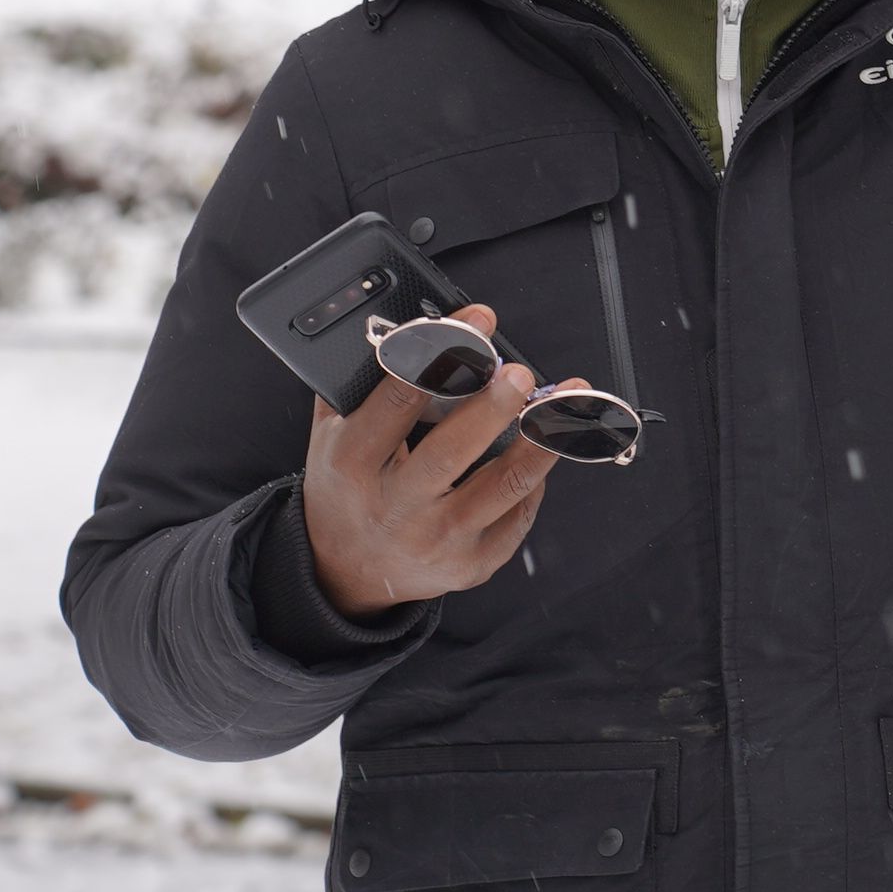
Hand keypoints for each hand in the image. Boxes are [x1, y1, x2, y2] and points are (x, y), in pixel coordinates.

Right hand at [300, 306, 557, 620]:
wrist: (346, 570)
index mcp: (353, 463)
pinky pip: (518, 516)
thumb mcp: (330, 434)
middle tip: (521, 373)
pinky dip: (536, 479)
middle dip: (493, 407)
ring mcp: (436, 540)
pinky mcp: (471, 563)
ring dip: (539, 443)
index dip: (440, 356)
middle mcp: (395, 506)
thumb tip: (402, 323)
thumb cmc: (346, 487)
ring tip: (562, 407)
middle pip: (452, 451)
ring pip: (502, 488)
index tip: (477, 321)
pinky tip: (544, 449)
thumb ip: (357, 381)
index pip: (397, 402)